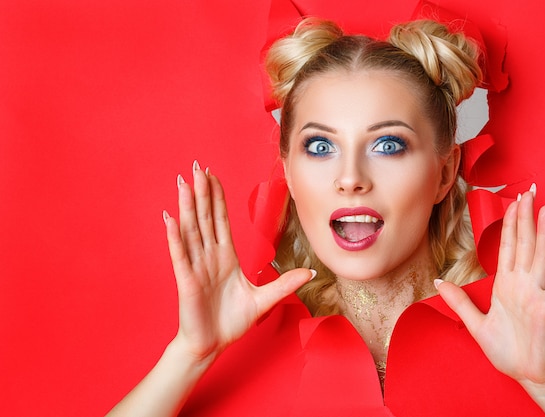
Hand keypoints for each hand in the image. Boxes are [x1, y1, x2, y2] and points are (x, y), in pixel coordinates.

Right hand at [163, 161, 312, 365]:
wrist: (211, 345)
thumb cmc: (231, 322)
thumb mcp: (264, 300)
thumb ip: (284, 284)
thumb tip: (309, 271)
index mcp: (225, 257)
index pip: (220, 220)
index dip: (217, 198)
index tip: (213, 176)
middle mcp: (209, 257)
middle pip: (205, 218)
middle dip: (202, 192)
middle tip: (197, 166)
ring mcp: (196, 267)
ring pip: (192, 230)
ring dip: (187, 206)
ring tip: (183, 182)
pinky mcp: (187, 281)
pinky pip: (180, 255)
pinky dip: (175, 237)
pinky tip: (170, 218)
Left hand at [435, 184, 544, 386]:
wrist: (528, 374)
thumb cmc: (507, 350)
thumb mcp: (476, 323)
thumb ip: (459, 302)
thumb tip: (438, 282)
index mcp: (507, 285)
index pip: (509, 246)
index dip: (510, 223)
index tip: (512, 201)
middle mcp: (522, 285)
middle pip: (525, 244)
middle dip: (525, 217)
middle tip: (529, 191)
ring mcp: (535, 296)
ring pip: (540, 257)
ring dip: (544, 233)